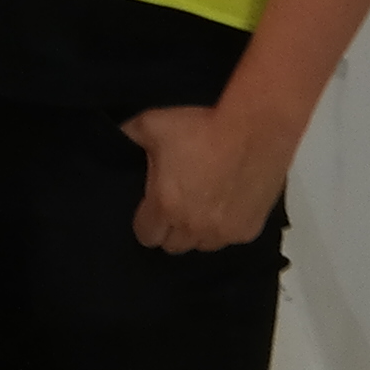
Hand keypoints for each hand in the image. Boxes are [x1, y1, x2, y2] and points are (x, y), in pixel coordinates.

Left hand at [123, 102, 293, 251]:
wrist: (254, 128)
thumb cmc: (202, 126)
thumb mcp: (152, 124)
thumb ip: (128, 136)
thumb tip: (115, 137)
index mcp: (165, 206)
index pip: (146, 236)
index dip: (146, 223)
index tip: (151, 209)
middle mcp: (193, 227)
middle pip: (173, 245)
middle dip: (170, 230)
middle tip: (176, 205)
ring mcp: (223, 232)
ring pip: (202, 245)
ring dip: (198, 232)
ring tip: (202, 206)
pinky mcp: (249, 230)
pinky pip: (230, 239)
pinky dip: (225, 228)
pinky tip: (227, 205)